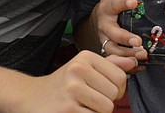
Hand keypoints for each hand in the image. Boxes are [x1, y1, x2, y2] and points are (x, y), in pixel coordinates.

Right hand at [13, 50, 130, 112]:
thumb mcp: (84, 68)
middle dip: (106, 102)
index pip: (120, 77)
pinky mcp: (68, 110)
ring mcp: (72, 90)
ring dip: (97, 112)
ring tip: (83, 106)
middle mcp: (78, 70)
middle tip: (90, 100)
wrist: (31, 98)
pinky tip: (75, 112)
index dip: (116, 89)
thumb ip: (110, 65)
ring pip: (106, 108)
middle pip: (114, 94)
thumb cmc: (63, 84)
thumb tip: (133, 61)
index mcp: (85, 57)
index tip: (103, 90)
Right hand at [95, 0, 146, 68]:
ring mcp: (107, 42)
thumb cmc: (109, 5)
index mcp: (107, 8)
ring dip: (128, 55)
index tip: (134, 1)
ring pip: (115, 52)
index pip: (114, 4)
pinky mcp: (111, 55)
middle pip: (113, 34)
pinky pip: (118, 63)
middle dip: (125, 38)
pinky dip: (128, 67)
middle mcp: (106, 27)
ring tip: (142, 56)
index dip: (123, 2)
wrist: (95, 25)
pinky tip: (140, 67)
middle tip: (138, 40)